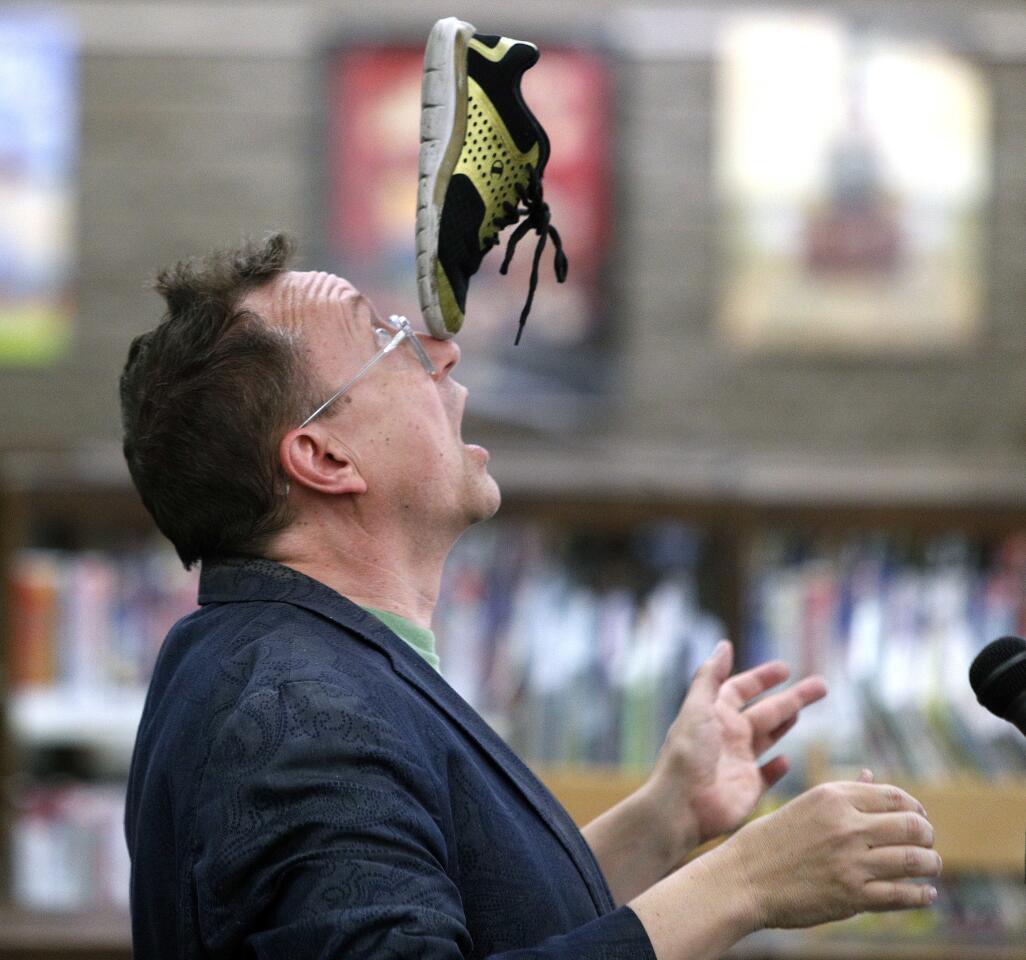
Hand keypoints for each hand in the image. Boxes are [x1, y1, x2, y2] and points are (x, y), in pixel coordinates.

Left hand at [646, 641, 826, 852]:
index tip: (786, 668)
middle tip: (822, 686)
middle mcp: (728, 736)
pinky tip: (786, 760)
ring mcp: (739, 763)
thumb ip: (711, 676)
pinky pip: (766, 776)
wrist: (682, 805)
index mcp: (715, 714)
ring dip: (786, 724)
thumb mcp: (698, 708)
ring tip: (803, 713)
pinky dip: (776, 768)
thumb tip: (724, 644)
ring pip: (768, 737)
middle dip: (792, 698)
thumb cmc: (688, 754)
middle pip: (766, 711)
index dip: (762, 677)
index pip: (741, 689)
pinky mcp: (748, 789)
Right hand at [710, 777, 940, 928]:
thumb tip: (872, 776)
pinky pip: (903, 894)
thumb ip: (843, 793)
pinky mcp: (853, 896)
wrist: (743, 879)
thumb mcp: (804, 805)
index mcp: (832, 797)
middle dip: (927, 835)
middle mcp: (846, 825)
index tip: (919, 817)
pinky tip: (925, 892)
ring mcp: (852, 862)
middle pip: (912, 826)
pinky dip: (921, 894)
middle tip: (928, 843)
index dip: (915, 807)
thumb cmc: (769, 840)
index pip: (894, 796)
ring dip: (930, 864)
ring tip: (931, 866)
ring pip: (914, 860)